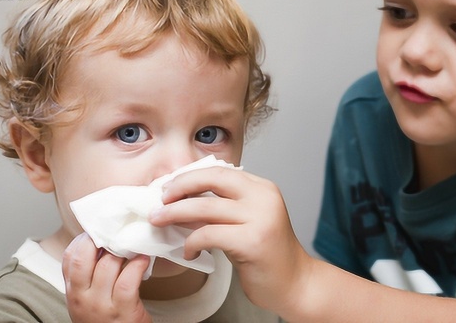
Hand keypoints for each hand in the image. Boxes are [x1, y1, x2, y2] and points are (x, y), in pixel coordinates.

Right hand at [62, 233, 151, 322]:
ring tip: (134, 244)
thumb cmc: (107, 320)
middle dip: (100, 239)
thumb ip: (89, 276)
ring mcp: (101, 305)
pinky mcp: (123, 311)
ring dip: (123, 251)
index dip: (84, 239)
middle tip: (117, 232)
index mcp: (73, 292)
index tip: (100, 231)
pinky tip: (144, 259)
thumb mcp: (88, 299)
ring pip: (108, 265)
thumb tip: (104, 242)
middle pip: (84, 257)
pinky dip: (137, 266)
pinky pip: (128, 280)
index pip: (70, 257)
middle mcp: (82, 298)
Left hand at [149, 167, 312, 312]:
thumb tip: (180, 201)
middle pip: (211, 179)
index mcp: (262, 188)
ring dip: (175, 214)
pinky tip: (189, 252)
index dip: (190, 176)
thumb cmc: (266, 255)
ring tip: (159, 221)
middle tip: (159, 200)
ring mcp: (260, 218)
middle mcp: (263, 197)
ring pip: (204, 207)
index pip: (219, 171)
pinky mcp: (253, 241)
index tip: (169, 187)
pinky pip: (209, 235)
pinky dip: (191, 242)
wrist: (295, 284)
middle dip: (179, 187)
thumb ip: (220, 208)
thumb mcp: (245, 222)